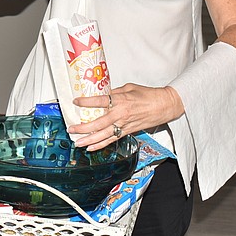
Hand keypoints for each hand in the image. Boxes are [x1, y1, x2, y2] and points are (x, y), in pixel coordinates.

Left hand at [67, 83, 183, 150]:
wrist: (164, 106)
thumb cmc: (148, 95)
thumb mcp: (128, 88)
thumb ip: (113, 92)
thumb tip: (100, 93)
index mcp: (121, 100)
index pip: (100, 101)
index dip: (86, 102)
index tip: (76, 102)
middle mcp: (121, 114)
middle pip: (98, 123)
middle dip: (83, 127)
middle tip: (71, 128)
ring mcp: (124, 125)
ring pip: (103, 135)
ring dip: (89, 140)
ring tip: (77, 142)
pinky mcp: (127, 132)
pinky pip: (112, 140)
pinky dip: (101, 145)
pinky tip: (91, 147)